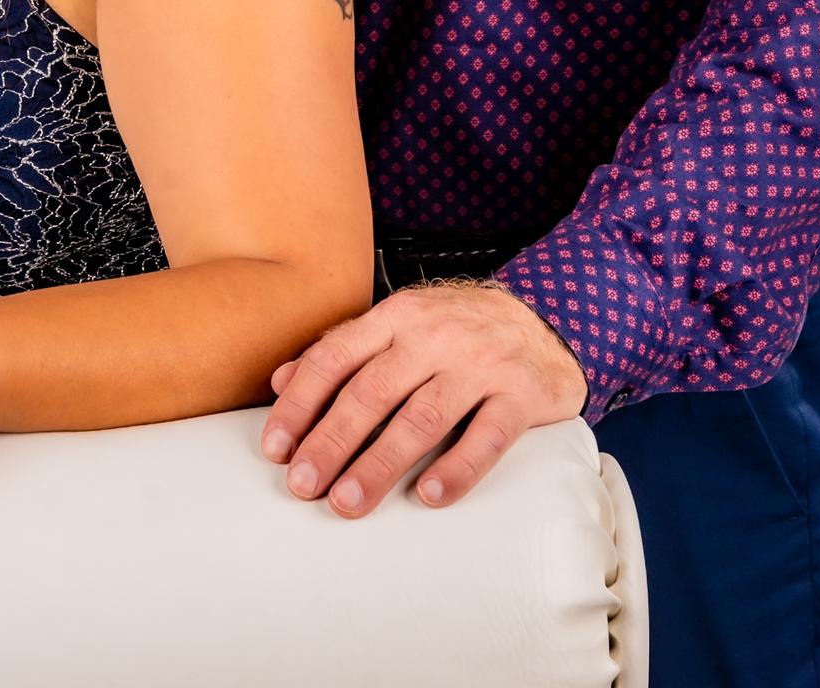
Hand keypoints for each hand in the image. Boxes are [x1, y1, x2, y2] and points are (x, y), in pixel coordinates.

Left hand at [259, 280, 587, 517]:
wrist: (542, 320)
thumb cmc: (456, 331)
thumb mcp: (398, 326)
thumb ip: (343, 350)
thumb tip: (279, 381)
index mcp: (396, 317)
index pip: (336, 357)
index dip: (301, 403)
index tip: (276, 448)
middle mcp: (434, 335)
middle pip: (372, 392)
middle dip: (331, 442)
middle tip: (303, 486)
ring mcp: (480, 363)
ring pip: (422, 417)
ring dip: (380, 464)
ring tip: (348, 502)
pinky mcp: (522, 394)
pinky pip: (488, 436)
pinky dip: (457, 468)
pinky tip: (428, 495)